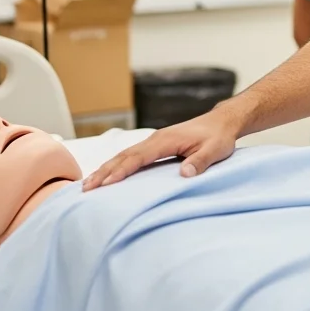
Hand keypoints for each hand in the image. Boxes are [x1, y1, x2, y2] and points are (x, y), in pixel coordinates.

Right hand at [82, 109, 239, 190]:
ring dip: (106, 169)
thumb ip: (201, 161)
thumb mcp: (216, 150)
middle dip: (104, 171)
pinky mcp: (156, 146)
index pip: (138, 157)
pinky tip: (108, 175)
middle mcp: (155, 139)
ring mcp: (154, 141)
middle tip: (86, 188)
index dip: (122, 170)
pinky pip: (131, 156)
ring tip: (88, 184)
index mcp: (166, 140)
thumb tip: (185, 174)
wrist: (222, 122)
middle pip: (124, 156)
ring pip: (124, 155)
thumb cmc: (219, 137)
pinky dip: (116, 165)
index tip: (106, 183)